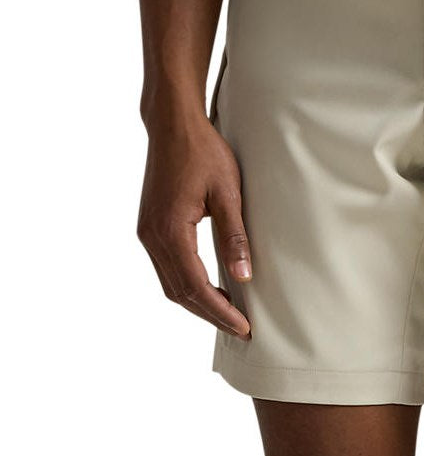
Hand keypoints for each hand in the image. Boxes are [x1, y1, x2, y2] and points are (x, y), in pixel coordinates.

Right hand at [137, 112, 251, 339]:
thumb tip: (244, 276)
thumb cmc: (204, 153)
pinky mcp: (151, 227)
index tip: (244, 327)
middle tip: (241, 330)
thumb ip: (235, 236)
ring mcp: (148, 233)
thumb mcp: (228, 194)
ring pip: (170, 284)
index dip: (220, 311)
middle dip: (210, 315)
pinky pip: (167, 268)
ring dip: (198, 303)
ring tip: (229, 315)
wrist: (173, 126)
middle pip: (179, 292)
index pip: (196, 286)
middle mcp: (152, 238)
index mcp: (170, 231)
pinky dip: (188, 285)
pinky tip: (210, 288)